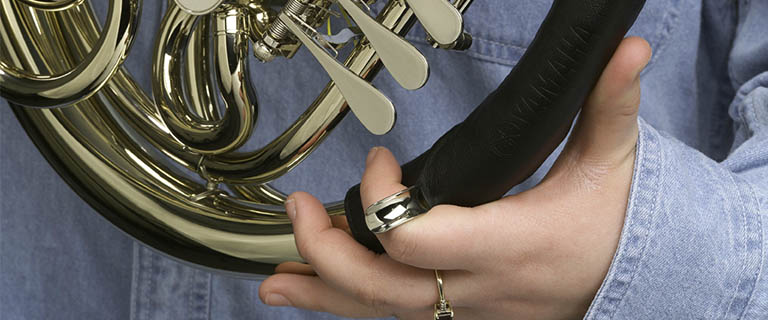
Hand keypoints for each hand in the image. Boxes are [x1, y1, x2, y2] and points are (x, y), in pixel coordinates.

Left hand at [259, 37, 651, 318]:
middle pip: (381, 286)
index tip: (381, 159)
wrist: (632, 283)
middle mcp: (480, 287)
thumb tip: (627, 50)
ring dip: (323, 293)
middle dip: (327, 251)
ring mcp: (466, 310)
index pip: (416, 237)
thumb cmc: (616, 227)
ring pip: (381, 313)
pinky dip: (352, 304)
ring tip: (277, 280)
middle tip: (298, 210)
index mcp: (510, 244)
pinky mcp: (460, 315)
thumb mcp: (614, 162)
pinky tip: (318, 292)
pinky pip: (396, 316)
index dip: (378, 197)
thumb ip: (612, 104)